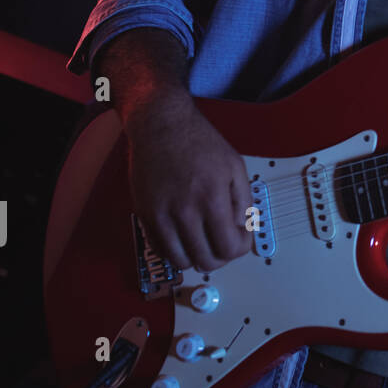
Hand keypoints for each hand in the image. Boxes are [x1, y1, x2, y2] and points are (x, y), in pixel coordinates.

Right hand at [125, 93, 252, 270]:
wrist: (161, 126)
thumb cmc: (200, 142)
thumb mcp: (234, 166)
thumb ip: (242, 201)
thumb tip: (241, 230)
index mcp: (212, 198)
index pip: (229, 248)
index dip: (240, 248)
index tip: (240, 237)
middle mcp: (185, 210)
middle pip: (206, 261)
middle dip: (220, 256)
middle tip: (222, 241)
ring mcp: (161, 215)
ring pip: (181, 261)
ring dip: (196, 256)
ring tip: (203, 239)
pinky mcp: (144, 215)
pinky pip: (160, 250)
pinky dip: (175, 250)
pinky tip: (184, 235)